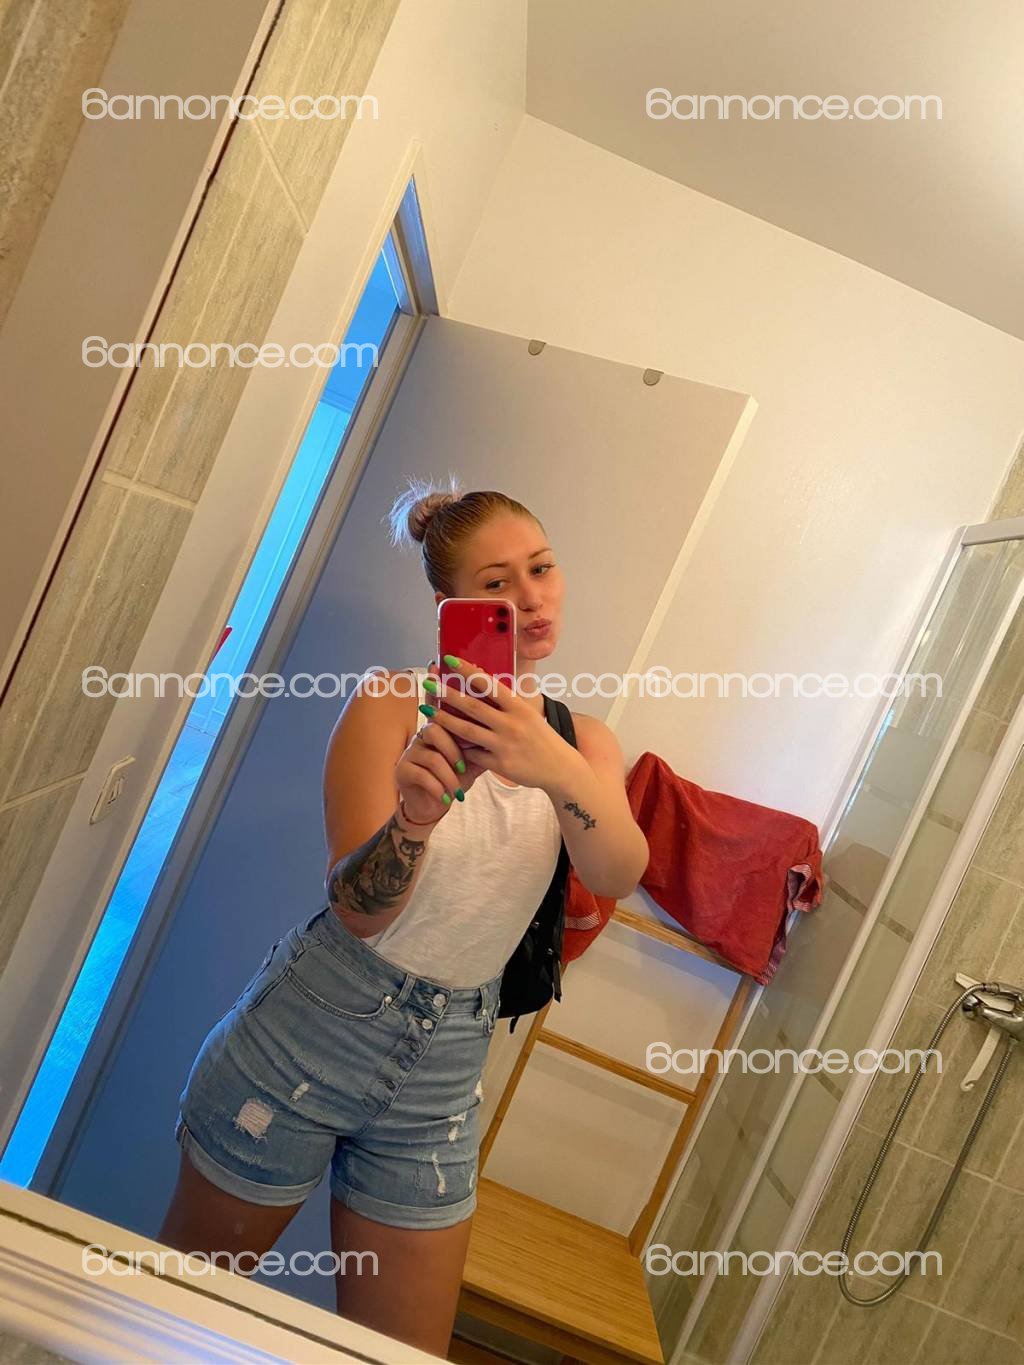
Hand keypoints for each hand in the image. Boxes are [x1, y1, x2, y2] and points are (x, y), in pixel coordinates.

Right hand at [394, 664, 484, 823]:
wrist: (431, 805)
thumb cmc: (455, 778)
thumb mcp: (473, 760)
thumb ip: (483, 739)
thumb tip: (506, 718)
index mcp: (440, 727)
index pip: (444, 707)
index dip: (445, 691)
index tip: (442, 671)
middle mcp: (422, 734)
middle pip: (438, 728)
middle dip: (454, 749)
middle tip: (464, 766)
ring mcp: (410, 751)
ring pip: (432, 755)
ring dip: (448, 775)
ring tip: (456, 787)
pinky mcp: (402, 770)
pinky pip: (423, 774)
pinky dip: (438, 787)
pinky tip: (446, 798)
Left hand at [426, 655, 571, 791]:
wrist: (560, 768)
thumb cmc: (541, 737)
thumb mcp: (528, 714)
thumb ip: (506, 702)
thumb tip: (481, 681)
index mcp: (519, 707)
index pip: (489, 684)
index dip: (467, 670)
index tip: (449, 659)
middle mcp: (511, 724)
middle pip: (472, 706)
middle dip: (447, 694)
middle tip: (428, 684)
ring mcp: (504, 745)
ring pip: (467, 730)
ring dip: (444, 720)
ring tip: (427, 712)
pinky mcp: (500, 764)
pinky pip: (473, 754)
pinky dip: (460, 748)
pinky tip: (447, 742)